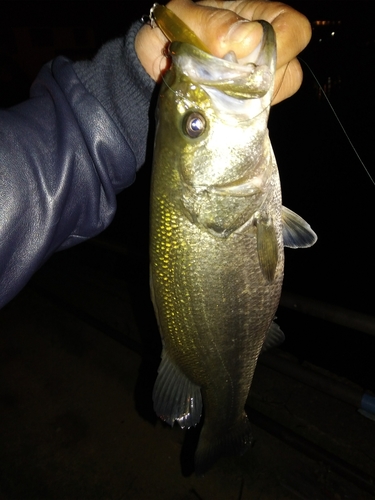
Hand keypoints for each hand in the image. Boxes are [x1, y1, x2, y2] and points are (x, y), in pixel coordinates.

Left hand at [135, 0, 310, 104]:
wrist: (158, 65)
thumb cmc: (175, 31)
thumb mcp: (185, 18)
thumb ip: (214, 24)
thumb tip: (249, 38)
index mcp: (261, 16)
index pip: (294, 30)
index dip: (280, 47)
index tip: (246, 60)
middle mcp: (269, 50)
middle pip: (288, 71)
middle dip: (253, 80)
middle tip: (219, 77)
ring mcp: (262, 82)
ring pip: (272, 98)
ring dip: (241, 101)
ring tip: (211, 89)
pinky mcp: (251, 110)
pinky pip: (254, 119)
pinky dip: (233, 116)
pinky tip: (215, 105)